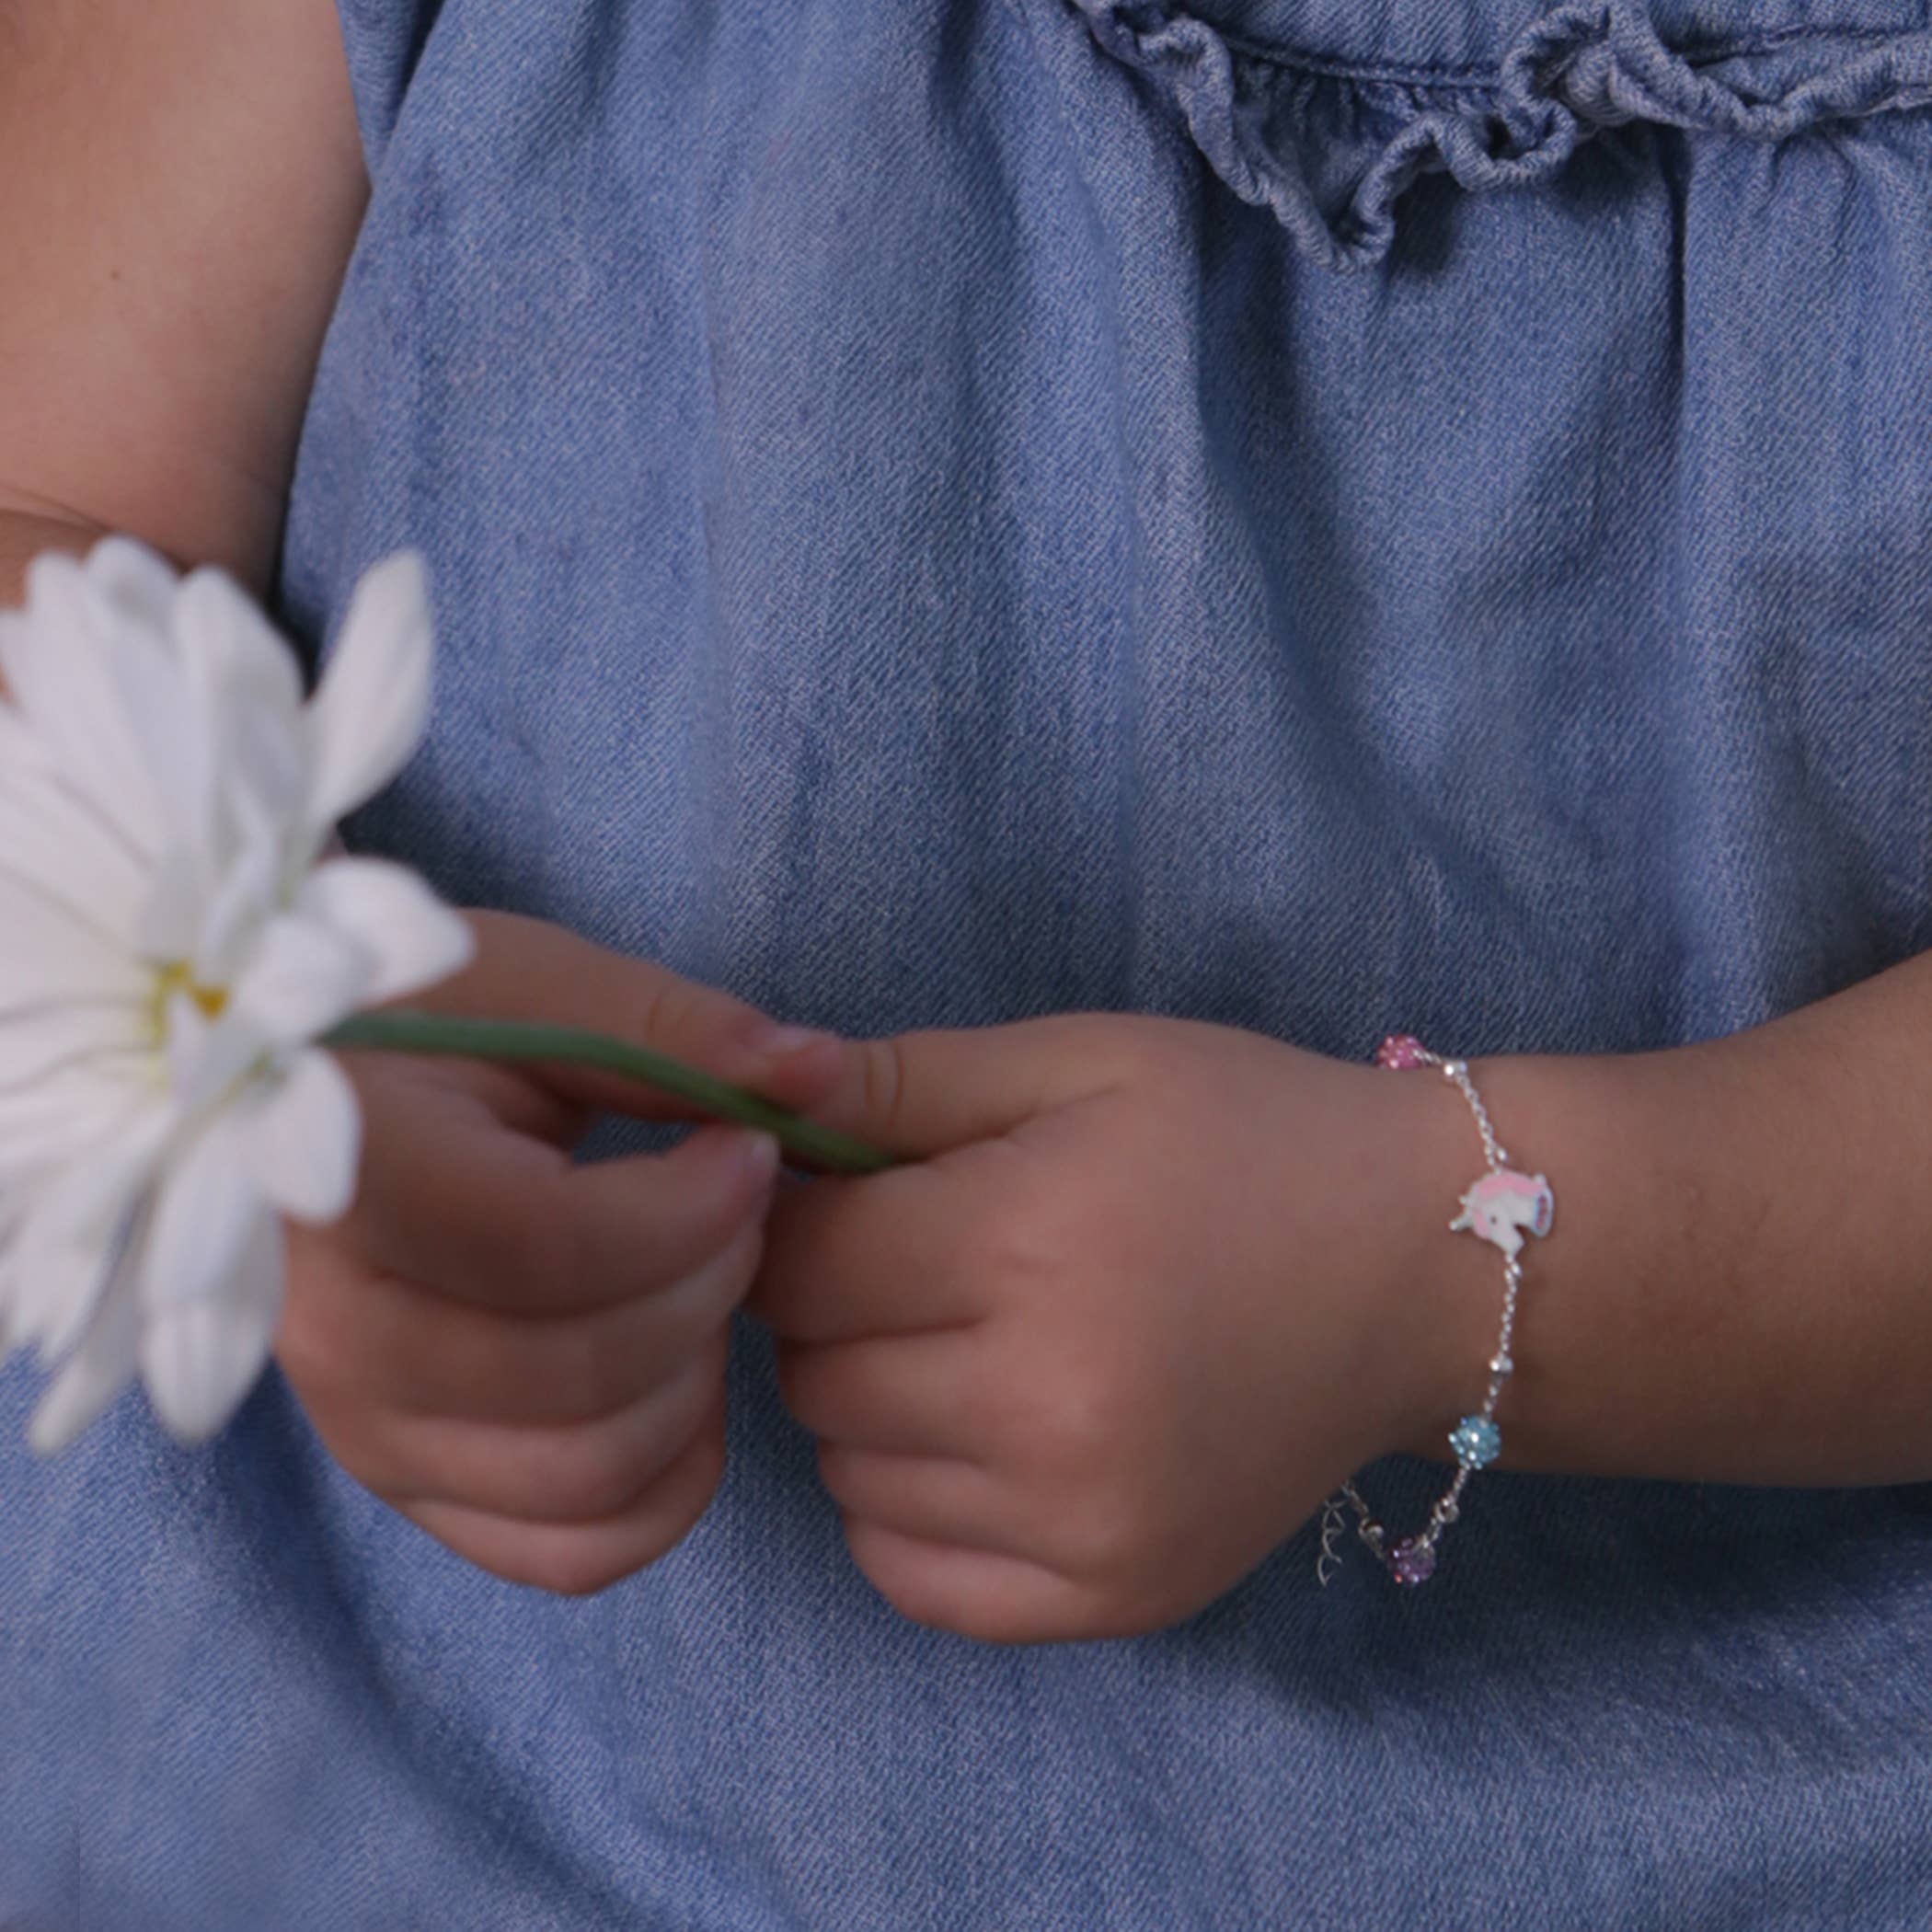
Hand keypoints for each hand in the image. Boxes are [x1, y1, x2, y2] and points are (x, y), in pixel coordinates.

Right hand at [274, 908, 843, 1594]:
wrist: (315, 1104)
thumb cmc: (428, 1024)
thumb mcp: (538, 987)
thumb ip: (676, 1029)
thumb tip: (821, 1074)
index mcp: (341, 1176)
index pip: (541, 1245)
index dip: (689, 1209)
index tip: (748, 1144)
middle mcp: (330, 1328)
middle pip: (583, 1375)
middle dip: (710, 1280)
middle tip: (734, 1201)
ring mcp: (361, 1429)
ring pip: (590, 1476)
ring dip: (698, 1377)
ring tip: (697, 1275)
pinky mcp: (407, 1487)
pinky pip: (574, 1552)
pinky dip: (667, 1478)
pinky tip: (680, 1374)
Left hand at [748, 1014, 1450, 1642]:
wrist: (1422, 1268)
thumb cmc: (1241, 1137)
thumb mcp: (1076, 1060)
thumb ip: (896, 1082)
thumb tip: (746, 1106)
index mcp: (1029, 1244)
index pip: (796, 1264)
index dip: (798, 1218)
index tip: (851, 1195)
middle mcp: (1046, 1406)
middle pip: (813, 1374)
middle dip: (835, 1308)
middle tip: (925, 1260)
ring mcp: (1084, 1523)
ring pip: (849, 1474)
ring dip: (872, 1405)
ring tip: (971, 1340)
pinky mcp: (1117, 1599)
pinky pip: (912, 1576)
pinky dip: (909, 1507)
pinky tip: (983, 1435)